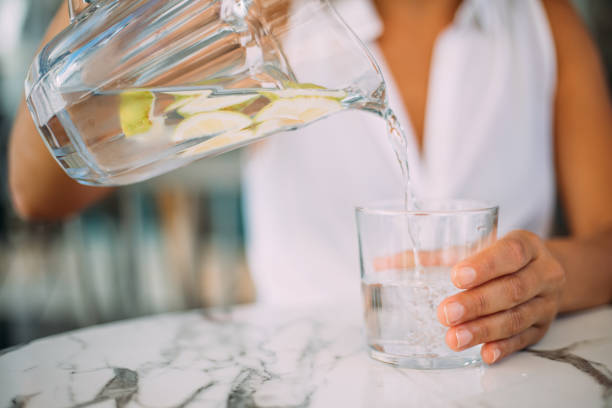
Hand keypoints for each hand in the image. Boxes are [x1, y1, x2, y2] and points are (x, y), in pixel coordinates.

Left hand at [437, 230, 566, 363]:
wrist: (541, 270)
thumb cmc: (497, 257)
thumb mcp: (472, 247)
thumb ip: (431, 256)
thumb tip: (382, 263)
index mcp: (527, 245)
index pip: (510, 253)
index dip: (484, 266)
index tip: (456, 277)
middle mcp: (543, 272)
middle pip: (513, 289)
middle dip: (477, 303)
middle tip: (446, 313)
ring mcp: (546, 302)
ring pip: (517, 317)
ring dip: (484, 329)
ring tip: (455, 337)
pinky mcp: (543, 327)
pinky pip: (524, 339)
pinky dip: (503, 348)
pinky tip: (484, 353)